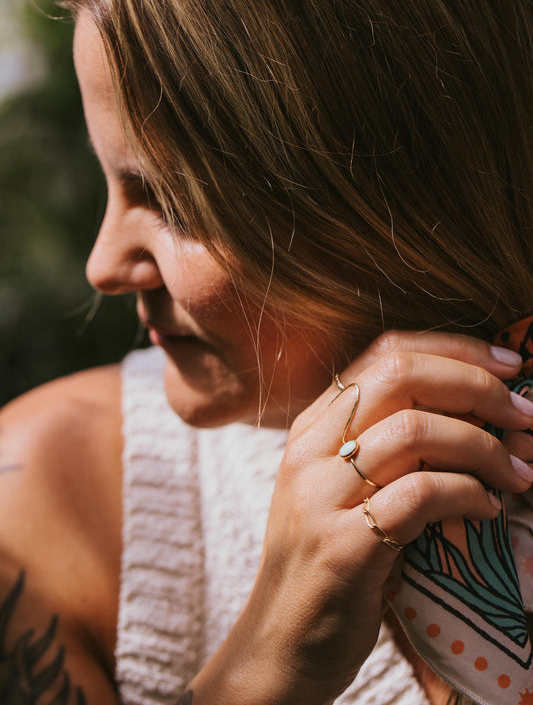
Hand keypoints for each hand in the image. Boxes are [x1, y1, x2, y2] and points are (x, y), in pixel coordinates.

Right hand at [219, 332, 532, 704]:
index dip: (454, 349)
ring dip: (485, 447)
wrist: (280, 642)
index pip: (386, 352)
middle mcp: (311, 448)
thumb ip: (383, 443)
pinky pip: (422, 494)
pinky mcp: (342, 545)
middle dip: (477, 387)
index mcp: (312, 425)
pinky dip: (470, 494)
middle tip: (524, 416)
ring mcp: (321, 494)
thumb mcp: (341, 488)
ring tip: (518, 473)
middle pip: (402, 375)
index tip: (505, 366)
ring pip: (416, 430)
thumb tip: (469, 408)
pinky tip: (489, 510)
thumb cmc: (327, 561)